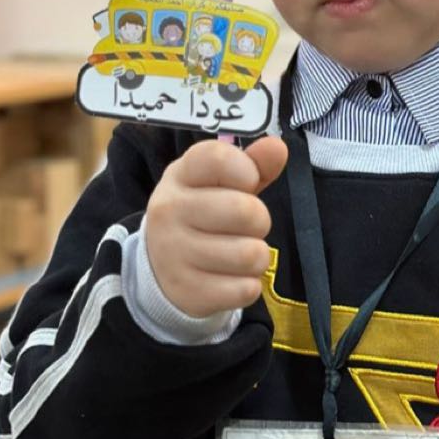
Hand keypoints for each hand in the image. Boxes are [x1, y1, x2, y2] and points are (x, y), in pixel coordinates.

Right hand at [146, 136, 287, 317]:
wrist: (161, 265)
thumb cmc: (203, 213)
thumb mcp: (221, 183)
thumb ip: (253, 164)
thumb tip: (278, 147)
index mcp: (180, 175)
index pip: (218, 158)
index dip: (246, 170)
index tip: (247, 182)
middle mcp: (170, 210)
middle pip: (246, 211)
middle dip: (260, 220)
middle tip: (247, 227)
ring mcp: (174, 253)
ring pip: (250, 254)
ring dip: (258, 256)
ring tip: (241, 252)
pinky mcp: (187, 291)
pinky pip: (245, 289)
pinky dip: (248, 285)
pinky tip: (230, 277)